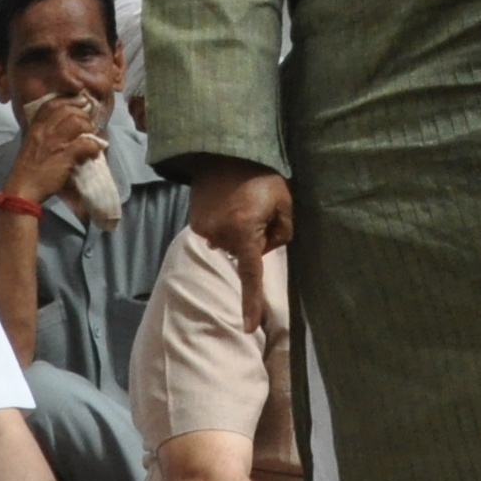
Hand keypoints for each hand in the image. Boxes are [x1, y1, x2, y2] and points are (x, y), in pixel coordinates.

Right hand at [7, 93, 109, 209]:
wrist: (23, 190)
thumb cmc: (28, 171)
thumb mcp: (31, 146)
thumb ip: (43, 135)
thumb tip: (62, 128)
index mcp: (35, 128)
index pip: (50, 104)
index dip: (68, 100)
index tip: (79, 101)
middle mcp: (44, 132)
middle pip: (67, 110)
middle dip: (82, 114)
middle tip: (88, 123)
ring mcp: (55, 143)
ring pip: (77, 122)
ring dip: (88, 127)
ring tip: (92, 136)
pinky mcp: (64, 156)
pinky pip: (85, 143)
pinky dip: (94, 146)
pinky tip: (95, 150)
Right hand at [184, 163, 293, 335]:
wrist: (222, 153)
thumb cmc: (260, 177)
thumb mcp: (284, 202)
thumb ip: (283, 232)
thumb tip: (267, 249)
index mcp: (244, 233)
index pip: (250, 276)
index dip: (250, 303)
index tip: (247, 327)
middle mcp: (220, 237)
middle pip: (245, 254)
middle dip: (255, 240)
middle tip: (257, 211)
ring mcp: (204, 231)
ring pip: (231, 246)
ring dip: (239, 232)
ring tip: (240, 204)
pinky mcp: (195, 224)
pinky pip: (216, 236)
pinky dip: (224, 226)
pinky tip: (227, 206)